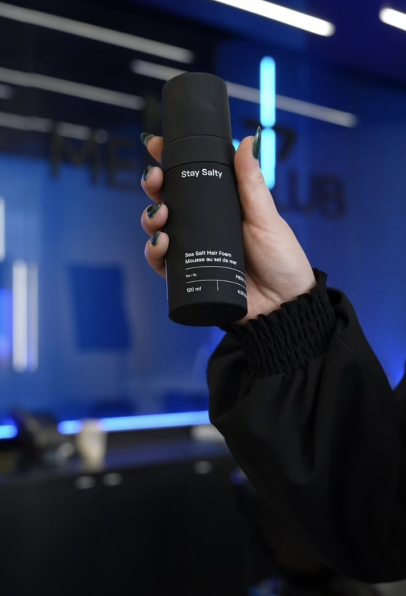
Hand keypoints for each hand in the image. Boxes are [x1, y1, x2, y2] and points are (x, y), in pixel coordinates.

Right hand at [140, 131, 315, 322]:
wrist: (284, 306)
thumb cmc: (281, 260)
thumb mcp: (266, 218)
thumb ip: (252, 183)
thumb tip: (245, 142)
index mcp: (221, 206)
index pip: (190, 179)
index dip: (170, 162)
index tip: (155, 145)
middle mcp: (204, 226)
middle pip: (168, 201)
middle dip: (154, 186)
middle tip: (154, 180)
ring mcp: (194, 250)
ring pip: (159, 229)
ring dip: (150, 218)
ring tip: (161, 216)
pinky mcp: (189, 276)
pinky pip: (162, 263)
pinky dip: (154, 252)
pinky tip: (161, 244)